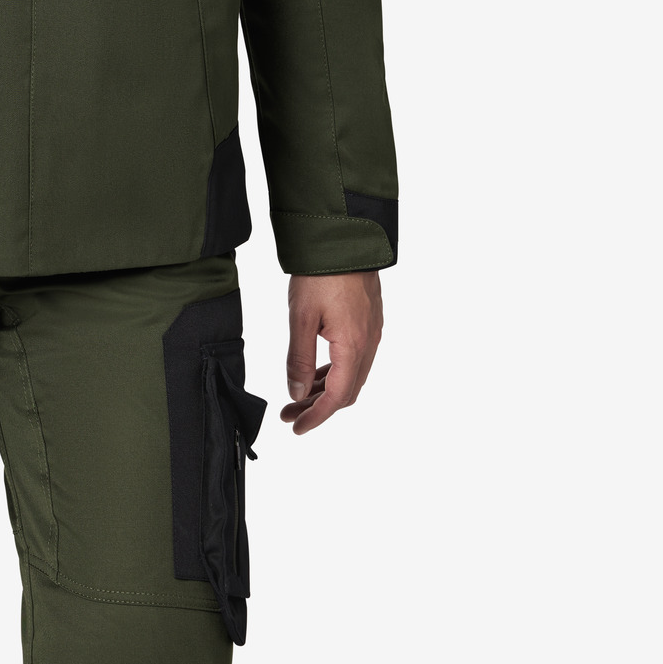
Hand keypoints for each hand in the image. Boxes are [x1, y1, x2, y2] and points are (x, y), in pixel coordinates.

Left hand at [280, 270, 382, 433]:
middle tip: (291, 414)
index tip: (297, 428)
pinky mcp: (368, 320)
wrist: (344, 236)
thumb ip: (300, 359)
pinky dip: (335, 371)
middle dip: (319, 407)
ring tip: (298, 395)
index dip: (317, 417)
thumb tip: (298, 394)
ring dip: (326, 389)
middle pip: (347, 390)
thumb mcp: (301, 318)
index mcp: (353, 346)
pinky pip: (355, 358)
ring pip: (352, 375)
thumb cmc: (321, 273)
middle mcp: (369, 343)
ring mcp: (371, 331)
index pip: (338, 397)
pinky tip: (317, 371)